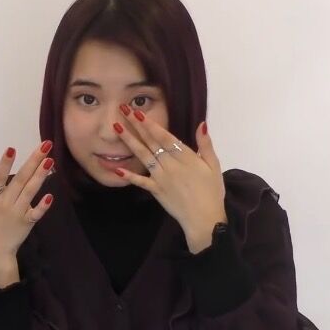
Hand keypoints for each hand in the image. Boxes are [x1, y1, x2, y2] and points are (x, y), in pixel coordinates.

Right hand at [0, 142, 55, 287]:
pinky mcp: (27, 223)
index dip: (4, 164)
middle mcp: (4, 203)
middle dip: (33, 161)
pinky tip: (50, 196)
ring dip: (40, 176)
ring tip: (50, 161)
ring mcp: (17, 213)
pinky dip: (42, 206)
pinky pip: (36, 214)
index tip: (12, 149)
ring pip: (30, 192)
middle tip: (45, 146)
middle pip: (20, 179)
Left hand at [112, 107, 226, 252]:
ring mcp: (161, 177)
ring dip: (129, 142)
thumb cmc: (212, 191)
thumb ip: (206, 144)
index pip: (164, 137)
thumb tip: (202, 124)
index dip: (150, 124)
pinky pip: (139, 181)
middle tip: (122, 111)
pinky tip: (116, 167)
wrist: (204, 218)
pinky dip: (128, 175)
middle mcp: (170, 164)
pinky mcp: (155, 190)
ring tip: (117, 128)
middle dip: (136, 125)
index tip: (138, 112)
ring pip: (143, 156)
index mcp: (185, 157)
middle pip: (151, 142)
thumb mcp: (213, 166)